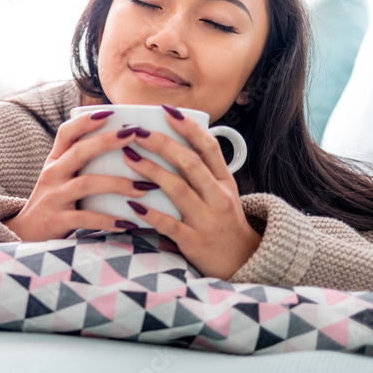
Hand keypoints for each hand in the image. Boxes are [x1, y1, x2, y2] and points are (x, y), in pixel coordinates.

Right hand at [5, 111, 153, 241]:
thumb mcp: (59, 177)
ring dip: (117, 184)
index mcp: (55, 161)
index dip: (86, 121)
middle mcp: (52, 175)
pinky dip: (107, 220)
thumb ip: (80, 162)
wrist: (24, 234)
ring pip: (85, 184)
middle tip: (133, 135)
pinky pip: (85, 218)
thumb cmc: (53, 201)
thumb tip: (121, 146)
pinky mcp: (56, 221)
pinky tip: (127, 223)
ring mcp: (53, 197)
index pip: (66, 133)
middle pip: (79, 152)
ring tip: (143, 188)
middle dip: (107, 141)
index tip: (110, 112)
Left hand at [122, 105, 261, 280]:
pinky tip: (130, 203)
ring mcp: (207, 219)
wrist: (244, 262)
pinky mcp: (194, 241)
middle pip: (190, 163)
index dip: (188, 127)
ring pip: (178, 189)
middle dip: (161, 144)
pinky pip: (169, 224)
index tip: (166, 110)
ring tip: (128, 156)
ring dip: (151, 170)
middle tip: (136, 131)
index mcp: (225, 181)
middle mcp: (218, 197)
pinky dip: (150, 213)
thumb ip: (204, 169)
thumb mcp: (224, 192)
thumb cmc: (225, 222)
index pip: (209, 147)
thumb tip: (176, 140)